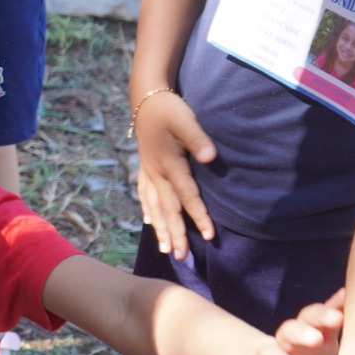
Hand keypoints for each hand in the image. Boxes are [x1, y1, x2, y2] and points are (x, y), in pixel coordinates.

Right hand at [132, 89, 216, 256]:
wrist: (144, 98)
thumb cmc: (168, 109)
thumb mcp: (185, 119)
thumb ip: (198, 139)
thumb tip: (210, 158)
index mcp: (168, 164)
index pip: (186, 196)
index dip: (198, 216)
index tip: (208, 236)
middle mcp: (156, 173)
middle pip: (167, 209)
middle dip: (174, 234)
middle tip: (181, 257)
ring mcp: (148, 172)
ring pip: (154, 206)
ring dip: (160, 229)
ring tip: (165, 250)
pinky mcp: (145, 168)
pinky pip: (145, 195)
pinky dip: (147, 210)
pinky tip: (148, 222)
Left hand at [236, 291, 342, 354]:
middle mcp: (283, 345)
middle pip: (287, 333)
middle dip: (299, 334)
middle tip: (312, 338)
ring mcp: (302, 334)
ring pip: (308, 318)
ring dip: (321, 316)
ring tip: (337, 317)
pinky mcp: (320, 328)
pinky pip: (328, 310)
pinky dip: (337, 302)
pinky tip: (350, 297)